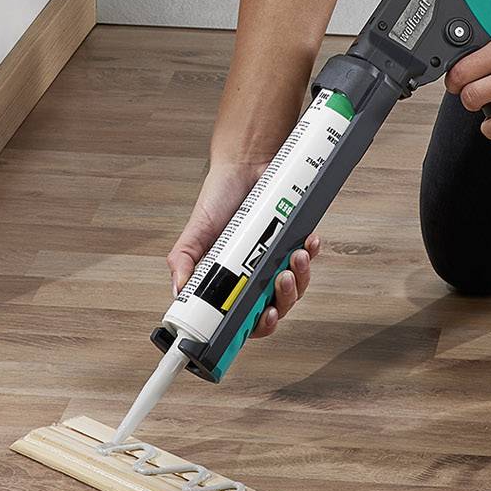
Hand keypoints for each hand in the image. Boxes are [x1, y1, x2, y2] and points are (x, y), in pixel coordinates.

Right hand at [167, 159, 320, 341]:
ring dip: (300, 277)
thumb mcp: (196, 231)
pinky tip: (308, 243)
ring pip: (296, 288)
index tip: (263, 317)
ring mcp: (276, 261)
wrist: (244, 165)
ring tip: (295, 258)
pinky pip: (309, 258)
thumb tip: (178, 291)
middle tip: (281, 280)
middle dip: (283, 301)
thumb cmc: (219, 199)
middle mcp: (254, 277)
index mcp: (230, 283)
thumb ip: (183, 260)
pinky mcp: (295, 243)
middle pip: (274, 308)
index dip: (256, 326)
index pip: (244, 319)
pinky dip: (311, 253)